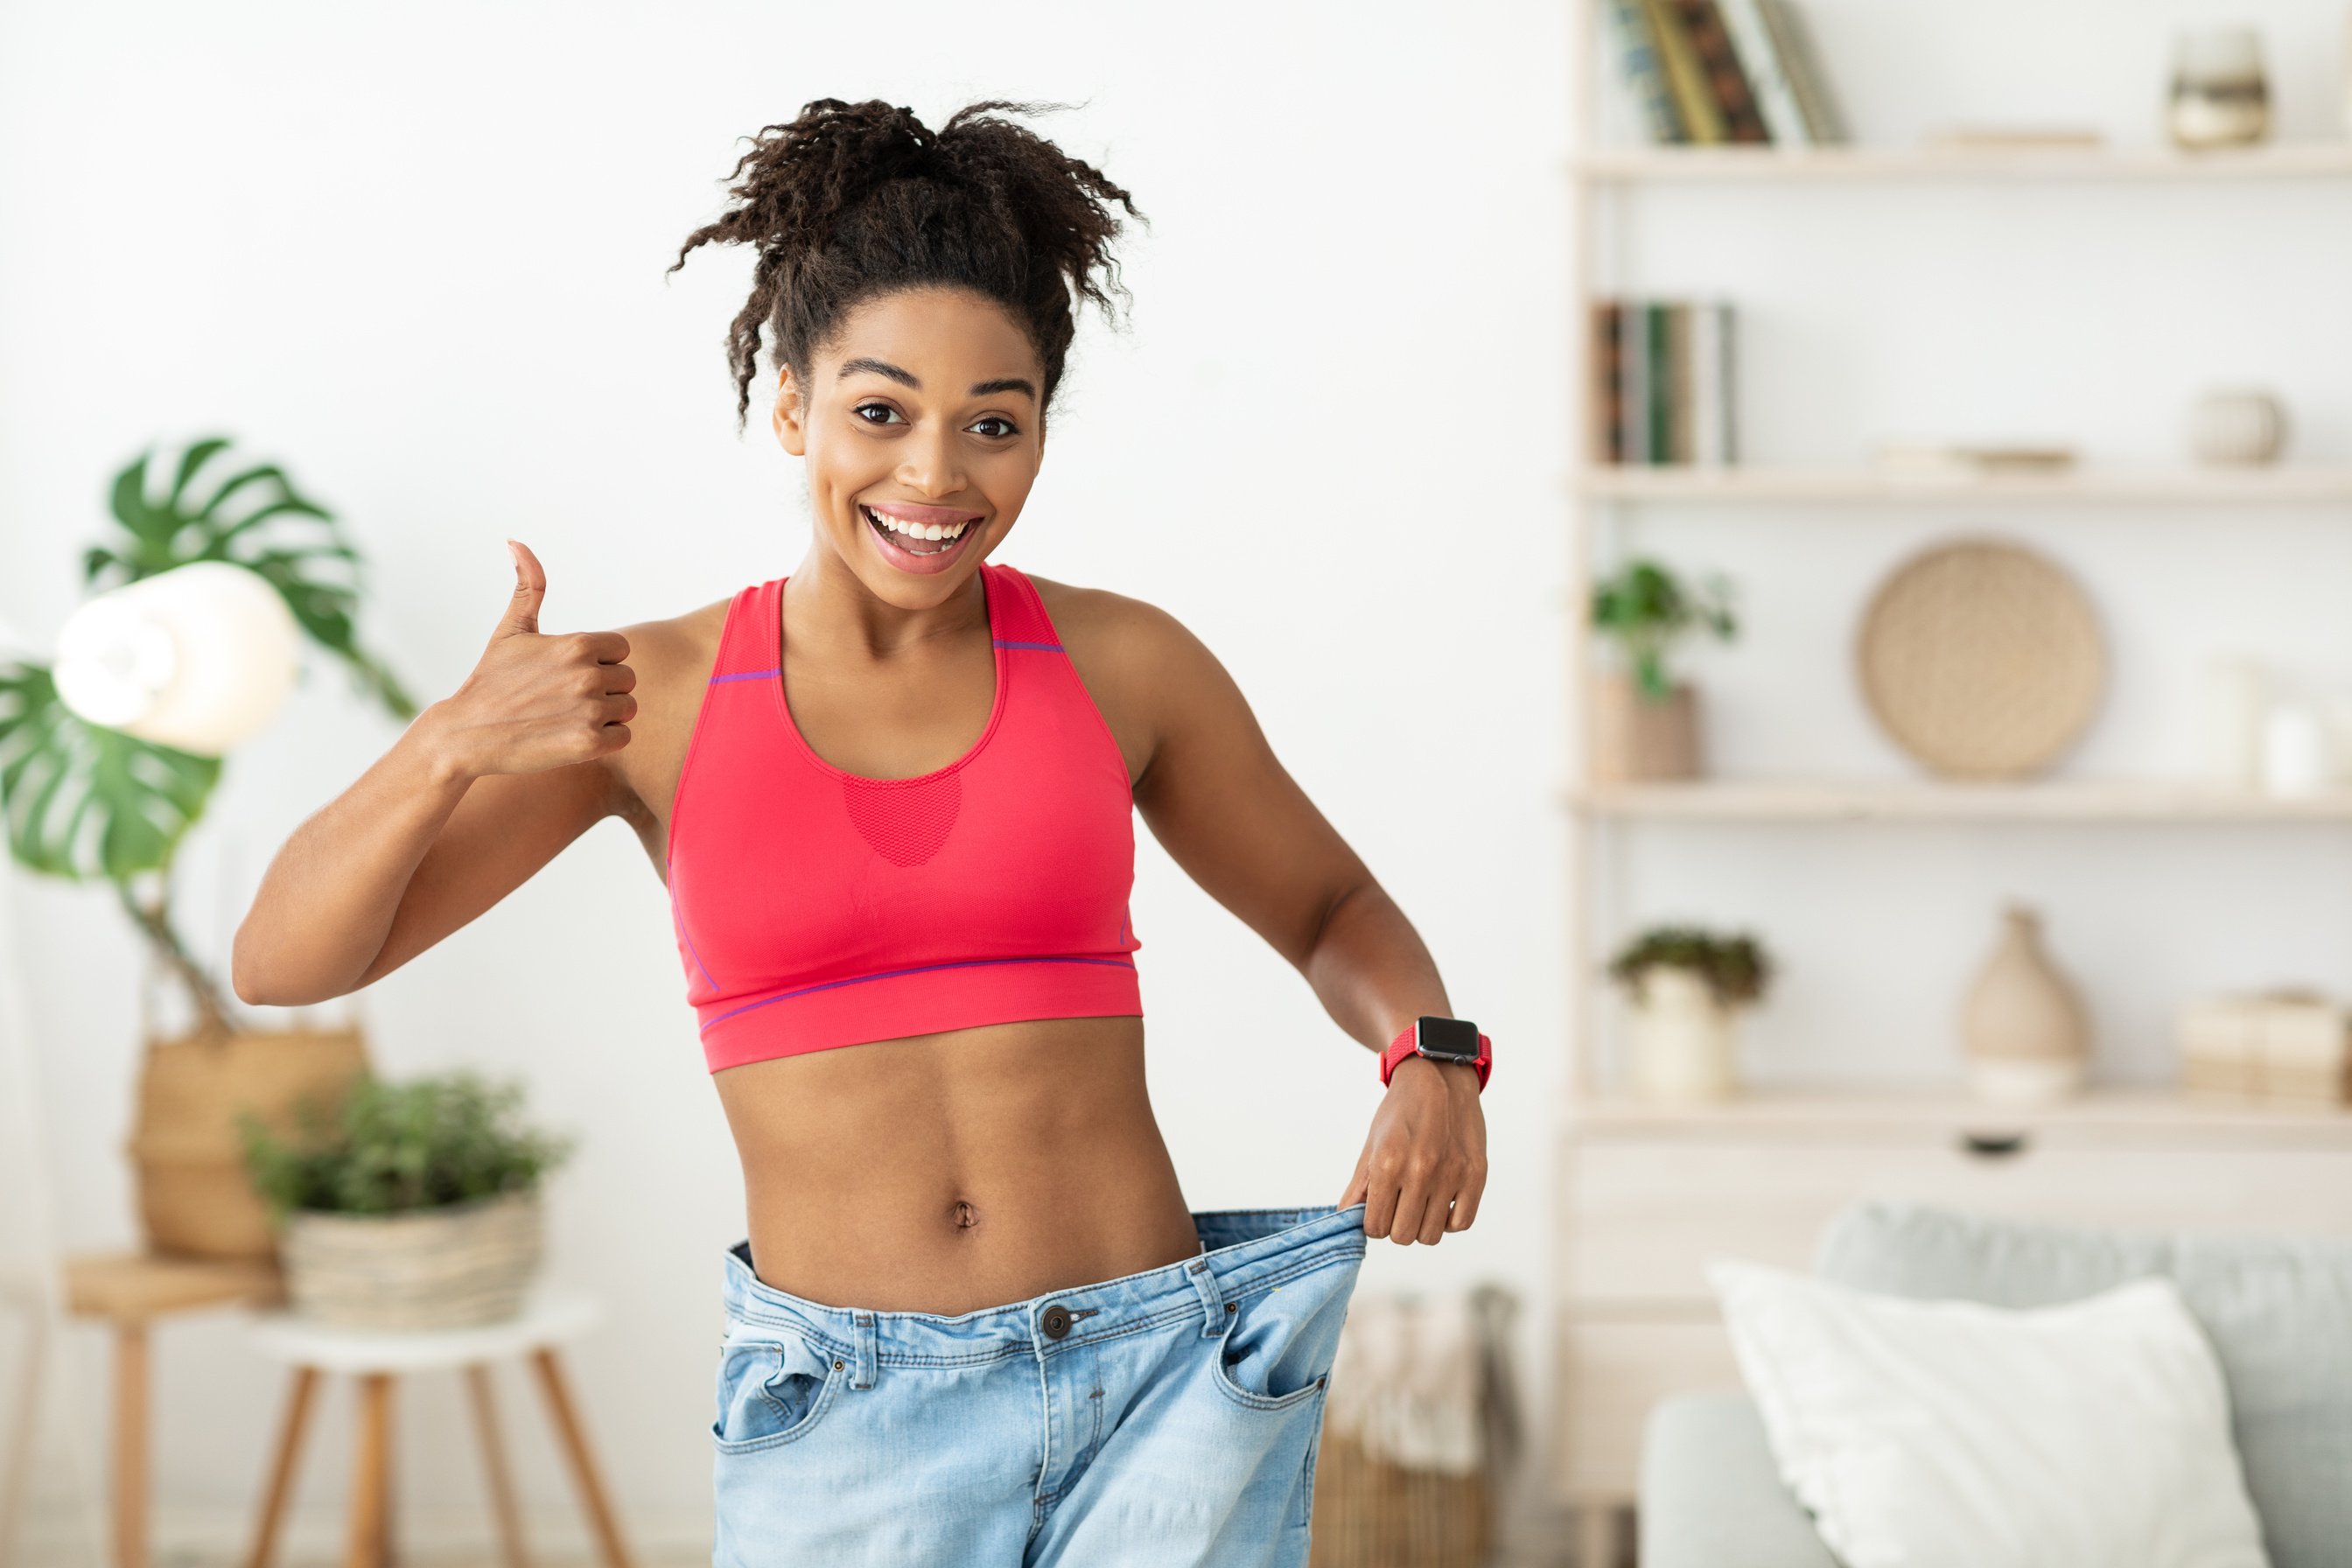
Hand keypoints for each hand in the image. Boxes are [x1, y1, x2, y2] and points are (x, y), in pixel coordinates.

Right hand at [415, 541, 635, 779]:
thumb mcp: (511, 630)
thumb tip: (515, 542)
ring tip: (568, 717)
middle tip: (565, 699)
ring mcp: (589, 710)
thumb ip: (527, 587)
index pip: (621, 649)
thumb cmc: (491, 681)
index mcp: (577, 644)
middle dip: (604, 689)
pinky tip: (573, 736)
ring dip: (606, 716)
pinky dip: (605, 740)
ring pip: (627, 709)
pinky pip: (624, 737)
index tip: (570, 673)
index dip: (600, 661)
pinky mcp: (589, 743)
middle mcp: (587, 674)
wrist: (467, 735)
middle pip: (627, 680)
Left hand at [1336, 1055, 1487, 1244]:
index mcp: (1389, 1163)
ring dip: (1421, 1225)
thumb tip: (1346, 1220)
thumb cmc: (1400, 1113)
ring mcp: (1451, 1174)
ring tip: (1419, 1203)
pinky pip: (1461, 1223)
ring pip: (1430, 1235)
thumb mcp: (1372, 1145)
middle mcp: (1421, 1171)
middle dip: (1395, 1225)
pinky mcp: (1476, 1175)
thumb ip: (1360, 1187)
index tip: (1378, 1210)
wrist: (1439, 1078)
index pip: (1375, 1227)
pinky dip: (1448, 1221)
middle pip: (1402, 1236)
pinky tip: (1440, 1203)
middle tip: (1398, 1205)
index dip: (1373, 1223)